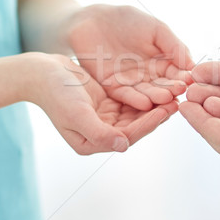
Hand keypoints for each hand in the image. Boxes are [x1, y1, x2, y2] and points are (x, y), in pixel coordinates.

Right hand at [26, 53, 176, 154]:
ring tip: (174, 93)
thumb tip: (123, 146)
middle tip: (178, 101)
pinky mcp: (107, 103)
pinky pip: (131, 101)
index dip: (149, 123)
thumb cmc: (56, 94)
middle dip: (157, 114)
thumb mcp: (76, 114)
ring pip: (136, 114)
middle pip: (136, 126)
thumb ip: (99, 132)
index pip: (128, 135)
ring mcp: (105, 118)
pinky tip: (161, 85)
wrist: (41, 73)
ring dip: (154, 105)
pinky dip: (145, 95)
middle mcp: (101, 133)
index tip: (166, 110)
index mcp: (93, 142)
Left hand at [67, 5, 193, 110]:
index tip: (191, 80)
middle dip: (171, 89)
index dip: (183, 76)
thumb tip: (192, 65)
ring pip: (146, 94)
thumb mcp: (156, 29)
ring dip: (156, 97)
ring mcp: (131, 83)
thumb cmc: (127, 20)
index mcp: (163, 63)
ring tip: (165, 98)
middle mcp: (149, 76)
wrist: (92, 19)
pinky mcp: (113, 87)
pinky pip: (125, 95)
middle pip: (163, 87)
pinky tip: (145, 103)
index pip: (176, 73)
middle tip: (180, 91)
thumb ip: (174, 45)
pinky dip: (135, 100)